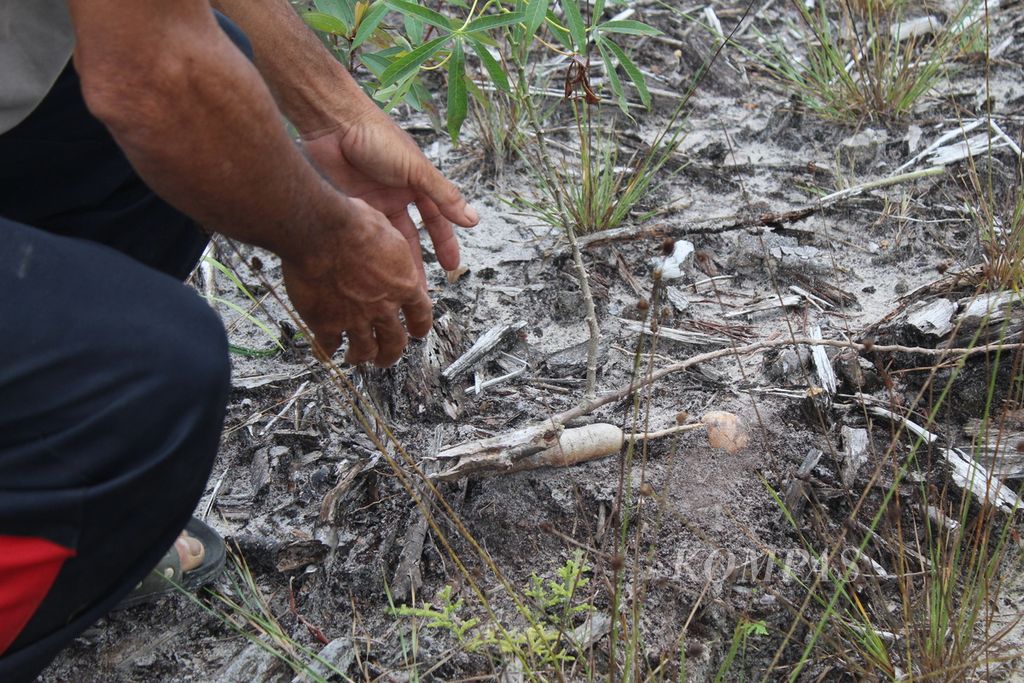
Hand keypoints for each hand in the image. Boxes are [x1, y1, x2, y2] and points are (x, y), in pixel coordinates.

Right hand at [282, 196, 431, 365]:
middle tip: (386, 357)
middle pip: (395, 342)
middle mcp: (384, 307)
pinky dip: (327, 351)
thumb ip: (392, 253)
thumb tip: (391, 252)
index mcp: (404, 284)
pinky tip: (324, 352)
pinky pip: (329, 346)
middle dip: (392, 353)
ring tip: (356, 359)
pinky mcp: (327, 323)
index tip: (417, 333)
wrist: (320, 229)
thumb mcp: (387, 232)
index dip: (419, 326)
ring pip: (365, 351)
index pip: (420, 314)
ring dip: (362, 357)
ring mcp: (356, 319)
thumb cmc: (352, 221)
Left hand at [302, 108, 478, 287]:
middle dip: (416, 262)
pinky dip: (371, 252)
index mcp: (416, 184)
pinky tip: (375, 271)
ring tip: (398, 289)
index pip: (436, 219)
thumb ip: (444, 196)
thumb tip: (473, 219)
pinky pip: (365, 235)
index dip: (445, 242)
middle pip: (411, 236)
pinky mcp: (351, 207)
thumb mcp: (417, 170)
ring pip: (387, 241)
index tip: (452, 266)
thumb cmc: (376, 137)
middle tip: (421, 291)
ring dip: (393, 263)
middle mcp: (395, 195)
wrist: (332, 124)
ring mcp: (372, 203)